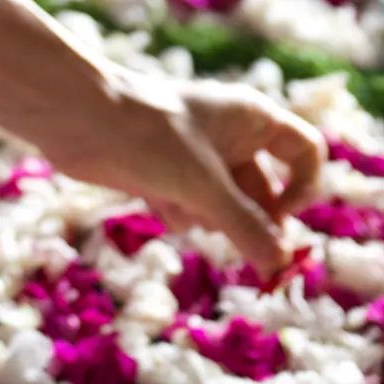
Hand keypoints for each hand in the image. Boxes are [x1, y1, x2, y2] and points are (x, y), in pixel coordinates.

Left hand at [0, 0, 324, 280]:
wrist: (76, 119)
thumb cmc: (150, 137)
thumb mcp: (205, 187)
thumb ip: (246, 228)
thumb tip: (280, 266)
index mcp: (253, 117)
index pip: (306, 152)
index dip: (302, 189)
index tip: (280, 219)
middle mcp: (232, 134)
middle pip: (266, 191)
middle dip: (251, 222)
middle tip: (247, 259)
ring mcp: (199, 154)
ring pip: (228, 205)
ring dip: (211, 219)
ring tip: (184, 207)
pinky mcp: (168, 172)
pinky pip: (194, 206)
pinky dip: (182, 213)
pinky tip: (158, 203)